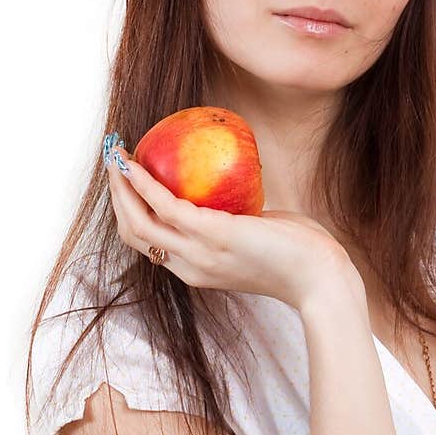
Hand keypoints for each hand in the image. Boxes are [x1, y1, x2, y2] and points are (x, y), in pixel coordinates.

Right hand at [104, 138, 357, 310]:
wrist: (321, 279)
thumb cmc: (300, 256)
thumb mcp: (257, 237)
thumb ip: (238, 219)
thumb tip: (231, 188)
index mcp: (198, 270)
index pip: (151, 245)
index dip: (131, 213)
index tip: (127, 183)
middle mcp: (190, 267)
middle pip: (134, 234)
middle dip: (116, 197)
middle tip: (114, 161)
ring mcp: (200, 254)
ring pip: (139, 223)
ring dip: (121, 187)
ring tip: (116, 155)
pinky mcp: (213, 235)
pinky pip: (165, 207)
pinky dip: (144, 185)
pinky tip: (137, 164)